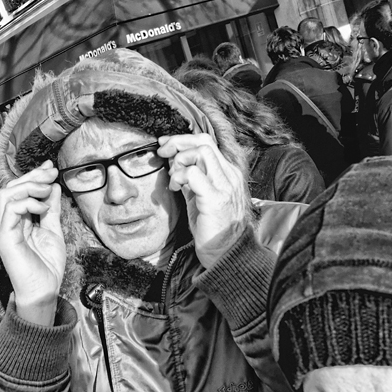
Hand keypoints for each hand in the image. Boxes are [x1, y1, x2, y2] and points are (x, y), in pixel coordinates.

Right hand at [0, 160, 65, 325]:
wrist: (43, 291)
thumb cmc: (46, 266)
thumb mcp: (53, 231)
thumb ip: (51, 209)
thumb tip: (53, 187)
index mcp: (18, 221)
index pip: (20, 191)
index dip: (34, 177)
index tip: (51, 169)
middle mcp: (8, 223)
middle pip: (11, 188)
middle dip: (32, 176)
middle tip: (50, 173)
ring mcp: (4, 229)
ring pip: (7, 194)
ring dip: (29, 187)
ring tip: (47, 190)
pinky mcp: (5, 237)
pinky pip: (10, 210)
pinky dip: (27, 203)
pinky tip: (41, 208)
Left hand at [158, 134, 246, 268]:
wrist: (225, 253)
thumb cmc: (212, 228)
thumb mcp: (200, 198)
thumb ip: (191, 180)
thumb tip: (174, 163)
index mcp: (227, 174)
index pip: (207, 142)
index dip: (183, 139)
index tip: (164, 145)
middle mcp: (229, 176)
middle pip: (204, 141)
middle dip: (178, 142)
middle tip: (162, 153)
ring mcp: (224, 186)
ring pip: (201, 151)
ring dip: (180, 160)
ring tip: (173, 178)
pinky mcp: (215, 198)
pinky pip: (193, 173)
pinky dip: (179, 176)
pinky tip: (176, 189)